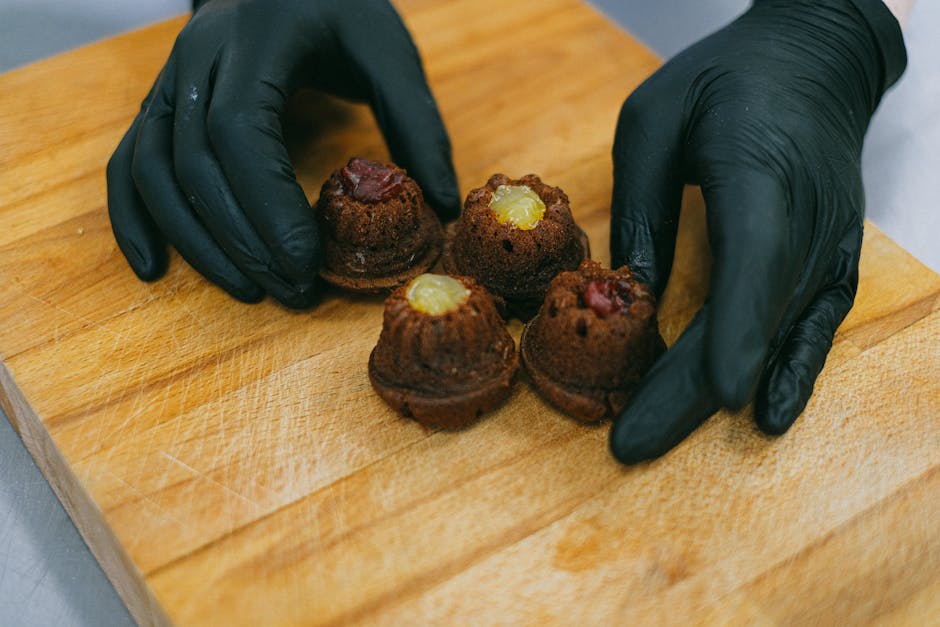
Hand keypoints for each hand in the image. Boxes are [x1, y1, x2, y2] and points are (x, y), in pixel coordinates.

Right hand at [107, 0, 458, 307]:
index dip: (268, 206)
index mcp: (256, 40)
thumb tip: (439, 205)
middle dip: (243, 239)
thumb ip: (417, 122)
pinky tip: (154, 267)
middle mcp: (197, 59)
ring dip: (197, 241)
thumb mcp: (388, 50)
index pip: (240, 132)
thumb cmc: (336, 9)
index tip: (307, 262)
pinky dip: (133, 219)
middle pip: (196, 163)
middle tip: (293, 289)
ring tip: (249, 289)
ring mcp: (167, 82)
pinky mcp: (156, 106)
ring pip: (154, 172)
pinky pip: (128, 166)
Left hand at [608, 0, 905, 462]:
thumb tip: (630, 289)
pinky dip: (790, 371)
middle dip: (691, 389)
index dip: (740, 332)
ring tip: (655, 436)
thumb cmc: (724, 79)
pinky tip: (765, 416)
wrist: (814, 59)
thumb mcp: (653, 120)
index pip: (756, 262)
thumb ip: (643, 205)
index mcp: (759, 170)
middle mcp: (807, 218)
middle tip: (629, 445)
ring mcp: (829, 242)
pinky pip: (813, 325)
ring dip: (716, 391)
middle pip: (753, 319)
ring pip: (774, 333)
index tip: (721, 395)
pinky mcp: (835, 256)